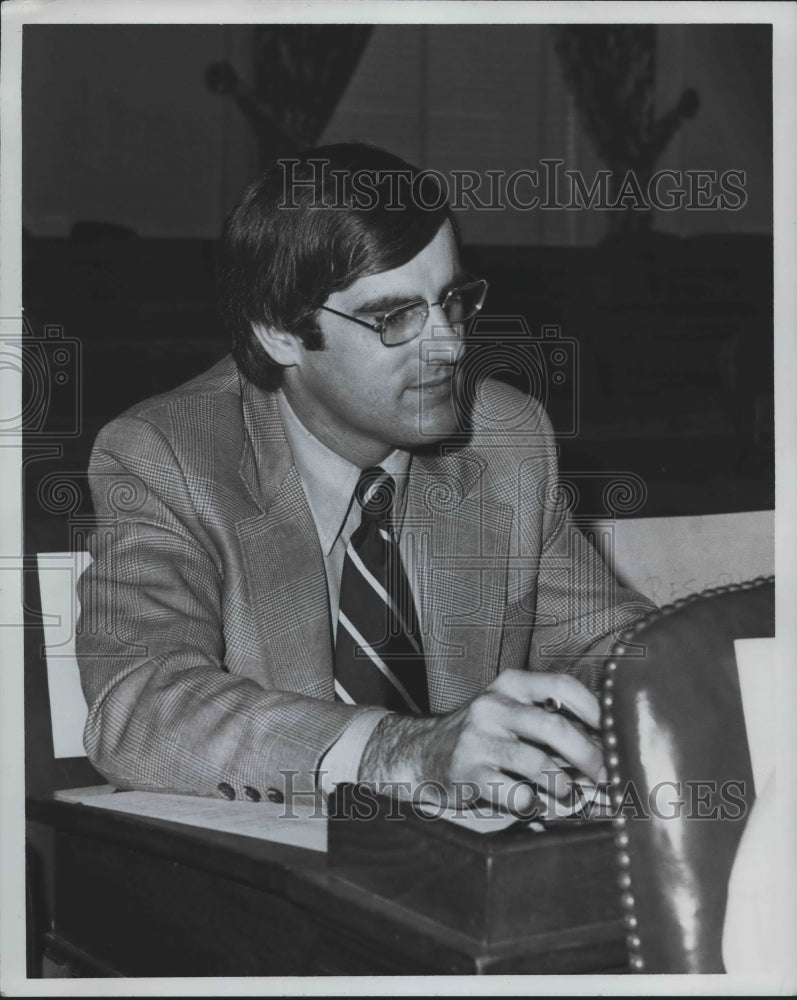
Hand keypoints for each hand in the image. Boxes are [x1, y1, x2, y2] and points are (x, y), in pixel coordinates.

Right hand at [358, 669, 605, 814]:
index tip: (617, 731)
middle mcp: (493, 707)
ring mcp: (479, 739)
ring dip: (565, 785)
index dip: (596, 709)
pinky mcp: (468, 773)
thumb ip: (548, 721)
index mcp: (509, 685)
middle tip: (607, 774)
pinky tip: (534, 803)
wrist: (420, 752)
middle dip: (589, 755)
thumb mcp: (508, 712)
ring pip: (538, 763)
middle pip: (554, 727)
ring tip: (571, 794)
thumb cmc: (480, 735)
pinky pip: (515, 793)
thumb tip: (604, 748)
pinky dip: (534, 803)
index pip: (562, 686)